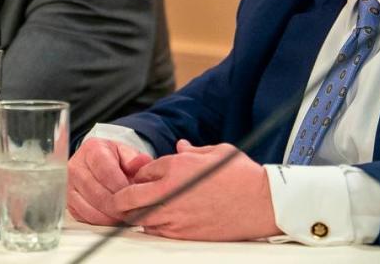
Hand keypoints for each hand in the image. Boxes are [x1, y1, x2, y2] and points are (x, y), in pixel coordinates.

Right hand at [68, 138, 152, 224]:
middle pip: (97, 193)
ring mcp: (69, 186)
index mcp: (91, 150)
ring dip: (110, 216)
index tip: (135, 195)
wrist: (96, 162)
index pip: (106, 172)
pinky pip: (84, 217)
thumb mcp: (125, 152)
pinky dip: (101, 222)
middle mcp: (76, 166)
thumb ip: (135, 158)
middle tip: (133, 211)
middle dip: (118, 205)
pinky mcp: (68, 202)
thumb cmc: (112, 158)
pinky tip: (113, 219)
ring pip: (90, 208)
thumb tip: (142, 162)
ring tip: (126, 216)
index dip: (122, 188)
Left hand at [113, 140, 280, 240]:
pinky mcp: (184, 233)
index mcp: (178, 166)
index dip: (140, 175)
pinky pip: (156, 231)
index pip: (143, 171)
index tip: (143, 178)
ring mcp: (175, 215)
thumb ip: (193, 150)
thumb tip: (180, 146)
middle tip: (118, 200)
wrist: (261, 203)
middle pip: (130, 197)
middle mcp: (171, 191)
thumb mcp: (217, 151)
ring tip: (137, 212)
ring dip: (136, 213)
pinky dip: (152, 227)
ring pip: (139, 217)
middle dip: (121, 198)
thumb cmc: (242, 176)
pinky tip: (157, 222)